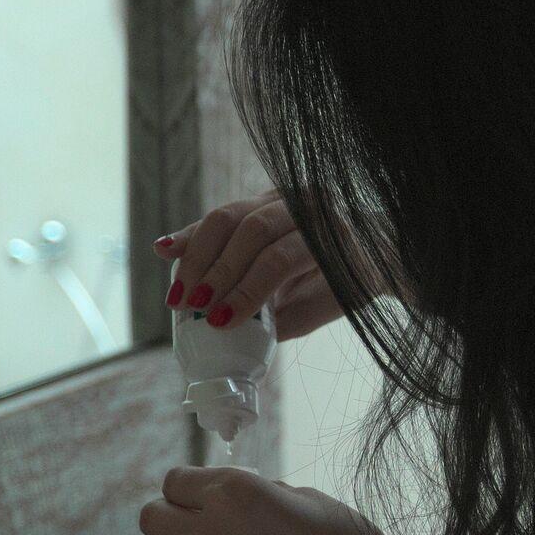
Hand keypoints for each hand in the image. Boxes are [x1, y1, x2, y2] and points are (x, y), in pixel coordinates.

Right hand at [155, 190, 344, 339]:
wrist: (369, 244)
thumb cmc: (348, 281)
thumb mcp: (329, 306)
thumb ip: (288, 319)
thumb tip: (235, 339)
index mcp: (329, 234)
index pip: (279, 258)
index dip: (246, 290)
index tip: (219, 322)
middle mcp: (305, 205)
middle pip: (249, 231)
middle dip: (216, 273)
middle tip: (191, 309)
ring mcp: (280, 196)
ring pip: (227, 216)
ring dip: (196, 257)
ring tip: (178, 296)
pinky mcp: (258, 198)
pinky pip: (220, 216)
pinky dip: (191, 235)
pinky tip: (164, 250)